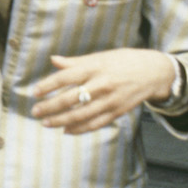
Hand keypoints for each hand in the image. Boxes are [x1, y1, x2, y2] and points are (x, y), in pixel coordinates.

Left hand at [31, 49, 173, 133]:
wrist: (153, 72)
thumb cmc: (123, 61)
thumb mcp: (100, 57)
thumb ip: (76, 62)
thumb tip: (53, 60)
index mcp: (95, 67)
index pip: (66, 77)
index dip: (48, 85)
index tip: (35, 92)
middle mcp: (101, 84)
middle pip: (70, 98)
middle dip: (50, 107)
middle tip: (36, 112)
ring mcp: (110, 100)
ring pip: (81, 115)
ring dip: (61, 121)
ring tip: (46, 123)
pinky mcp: (116, 112)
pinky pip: (95, 124)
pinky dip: (79, 129)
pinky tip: (66, 130)